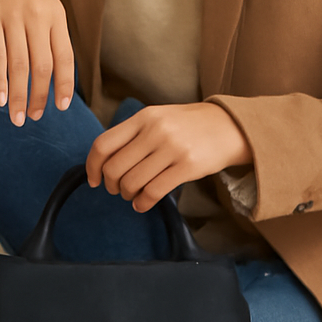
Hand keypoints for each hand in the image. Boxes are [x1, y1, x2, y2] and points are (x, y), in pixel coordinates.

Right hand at [0, 0, 74, 126]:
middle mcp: (37, 16)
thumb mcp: (42, 4)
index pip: (65, 57)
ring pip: (19, 65)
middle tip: (32, 117)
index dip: (64, 85)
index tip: (61, 107)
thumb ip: (50, 34)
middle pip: (43, 66)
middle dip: (38, 97)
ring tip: (15, 117)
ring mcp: (13, 16)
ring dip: (18, 95)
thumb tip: (56, 75)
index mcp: (56, 15)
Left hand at [85, 102, 251, 211]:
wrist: (229, 126)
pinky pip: (153, 192)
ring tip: (133, 195)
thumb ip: (133, 134)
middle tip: (117, 189)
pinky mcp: (188, 167)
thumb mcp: (158, 118)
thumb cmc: (188, 125)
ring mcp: (172, 148)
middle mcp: (155, 131)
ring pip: (132, 182)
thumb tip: (104, 162)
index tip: (94, 180)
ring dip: (127, 195)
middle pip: (115, 168)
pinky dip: (142, 203)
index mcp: (143, 117)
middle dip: (111, 185)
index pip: (103, 144)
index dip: (92, 166)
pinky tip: (142, 203)